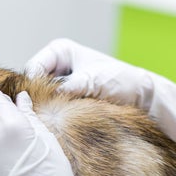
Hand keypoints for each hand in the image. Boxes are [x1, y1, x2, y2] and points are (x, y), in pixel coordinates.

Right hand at [26, 38, 175, 150]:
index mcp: (59, 51)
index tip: (41, 103)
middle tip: (48, 115)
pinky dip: (56, 117)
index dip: (32, 86)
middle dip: (39, 99)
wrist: (143, 96)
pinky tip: (63, 124)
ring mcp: (59, 84)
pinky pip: (51, 109)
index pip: (33, 68)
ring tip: (58, 120)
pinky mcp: (65, 100)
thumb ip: (72, 86)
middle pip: (33, 85)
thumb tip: (51, 97)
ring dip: (48, 110)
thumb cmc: (123, 80)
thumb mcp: (96, 80)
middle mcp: (56, 66)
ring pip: (40, 99)